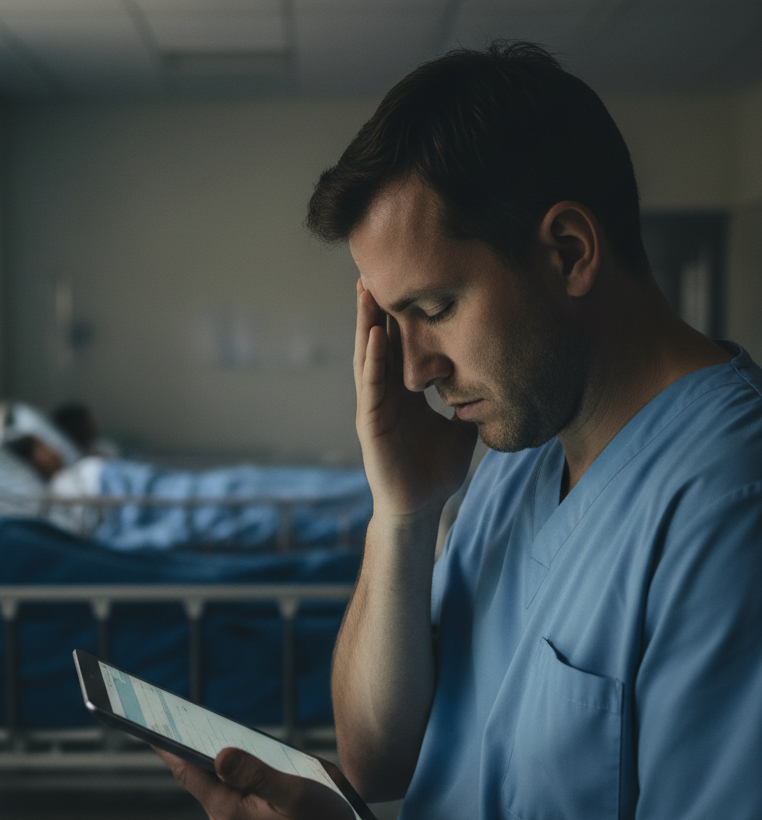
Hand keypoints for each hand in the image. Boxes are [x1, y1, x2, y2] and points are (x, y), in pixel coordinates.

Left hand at [155, 746, 366, 819]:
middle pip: (206, 781)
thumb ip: (254, 773)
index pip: (188, 772)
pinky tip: (269, 785)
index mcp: (230, 815)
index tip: (146, 726)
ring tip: (257, 758)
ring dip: (234, 775)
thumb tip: (218, 754)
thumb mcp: (294, 792)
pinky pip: (238, 809)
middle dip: (207, 754)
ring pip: (225, 795)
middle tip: (202, 722)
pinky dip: (244, 792)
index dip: (166, 746)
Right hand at [354, 281, 476, 519]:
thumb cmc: (436, 470)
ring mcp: (374, 406)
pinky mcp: (370, 423)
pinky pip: (371, 385)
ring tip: (366, 288)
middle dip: (376, 305)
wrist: (420, 507)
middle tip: (374, 266)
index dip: (400, 313)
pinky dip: (373, 359)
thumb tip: (499, 379)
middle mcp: (385, 393)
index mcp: (404, 391)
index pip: (400, 344)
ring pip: (368, 355)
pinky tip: (374, 334)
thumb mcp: (462, 426)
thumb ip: (470, 401)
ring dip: (366, 321)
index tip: (406, 277)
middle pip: (379, 340)